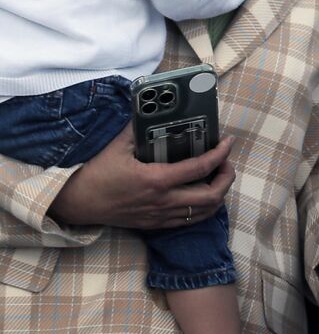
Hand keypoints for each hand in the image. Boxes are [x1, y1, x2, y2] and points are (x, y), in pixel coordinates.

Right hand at [48, 124, 234, 228]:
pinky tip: (201, 194)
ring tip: (217, 177)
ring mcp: (160, 216)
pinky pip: (189, 221)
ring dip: (218, 194)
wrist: (75, 204)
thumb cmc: (95, 174)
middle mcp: (163, 201)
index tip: (228, 142)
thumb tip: (150, 109)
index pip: (201, 167)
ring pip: (204, 212)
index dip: (220, 154)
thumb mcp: (117, 146)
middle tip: (226, 163)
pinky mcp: (155, 224)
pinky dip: (203, 208)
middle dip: (226, 177)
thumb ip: (138, 128)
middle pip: (212, 196)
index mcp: (156, 180)